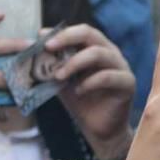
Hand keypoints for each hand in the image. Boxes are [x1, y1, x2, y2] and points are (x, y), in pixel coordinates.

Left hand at [48, 24, 135, 159]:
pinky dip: (90, 82)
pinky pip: (109, 76)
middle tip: (48, 48)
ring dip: (75, 62)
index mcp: (96, 48)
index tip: (41, 38)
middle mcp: (111, 53)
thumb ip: (51, 64)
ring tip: (59, 76)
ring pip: (99, 53)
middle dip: (67, 38)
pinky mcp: (128, 83)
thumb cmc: (81, 101)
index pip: (81, 31)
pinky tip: (78, 91)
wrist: (98, 128)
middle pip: (91, 34)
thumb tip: (32, 48)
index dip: (62, 32)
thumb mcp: (62, 79)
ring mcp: (121, 67)